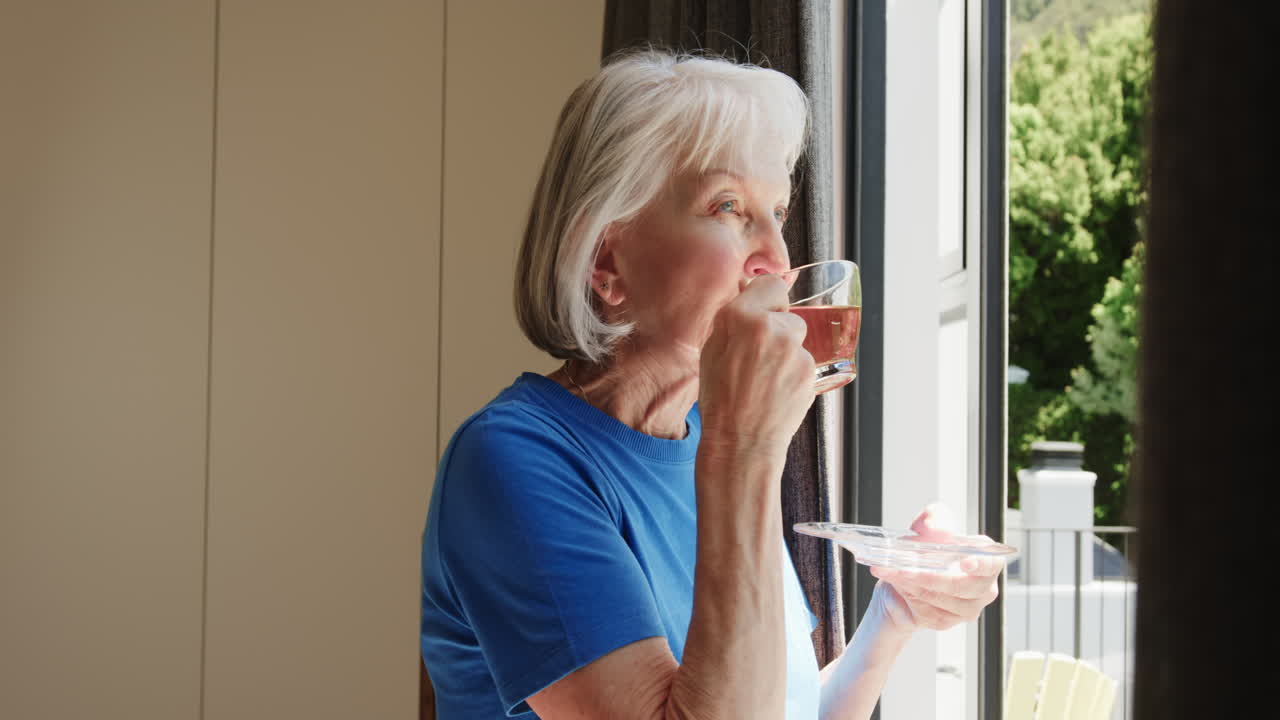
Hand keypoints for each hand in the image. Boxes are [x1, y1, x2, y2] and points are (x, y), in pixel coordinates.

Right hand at [697, 274, 815, 458]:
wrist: (741, 443)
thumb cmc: (720, 400)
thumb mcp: (710, 351)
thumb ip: (731, 318)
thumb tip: (748, 293)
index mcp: (740, 318)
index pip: (771, 283)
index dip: (766, 298)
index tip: (763, 311)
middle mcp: (772, 329)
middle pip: (787, 313)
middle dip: (776, 328)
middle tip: (757, 356)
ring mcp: (794, 352)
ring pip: (796, 339)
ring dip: (786, 351)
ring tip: (765, 378)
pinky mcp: (809, 372)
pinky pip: (804, 361)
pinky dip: (793, 372)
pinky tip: (776, 390)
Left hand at [867, 504, 1002, 633]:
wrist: (900, 578)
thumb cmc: (921, 550)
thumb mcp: (924, 526)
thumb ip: (934, 518)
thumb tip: (937, 528)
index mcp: (984, 559)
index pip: (992, 562)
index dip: (981, 563)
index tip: (965, 562)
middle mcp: (982, 586)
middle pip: (966, 587)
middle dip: (934, 577)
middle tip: (907, 569)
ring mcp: (966, 608)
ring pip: (944, 599)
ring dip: (916, 585)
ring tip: (896, 571)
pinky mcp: (946, 621)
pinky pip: (929, 611)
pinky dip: (910, 595)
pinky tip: (898, 584)